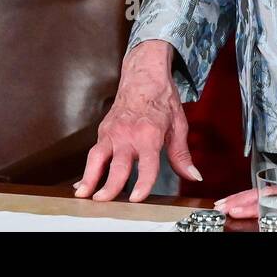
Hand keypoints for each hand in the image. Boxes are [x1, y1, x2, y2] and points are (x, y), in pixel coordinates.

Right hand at [74, 41, 201, 201]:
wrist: (144, 74)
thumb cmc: (162, 99)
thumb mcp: (178, 125)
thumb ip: (182, 154)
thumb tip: (193, 176)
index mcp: (150, 134)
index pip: (146, 165)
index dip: (142, 183)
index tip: (137, 198)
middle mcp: (128, 134)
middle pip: (117, 165)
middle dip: (109, 185)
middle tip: (103, 202)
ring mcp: (113, 132)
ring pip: (97, 157)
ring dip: (89, 177)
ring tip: (82, 194)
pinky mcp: (103, 130)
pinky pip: (94, 152)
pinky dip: (88, 168)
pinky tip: (83, 183)